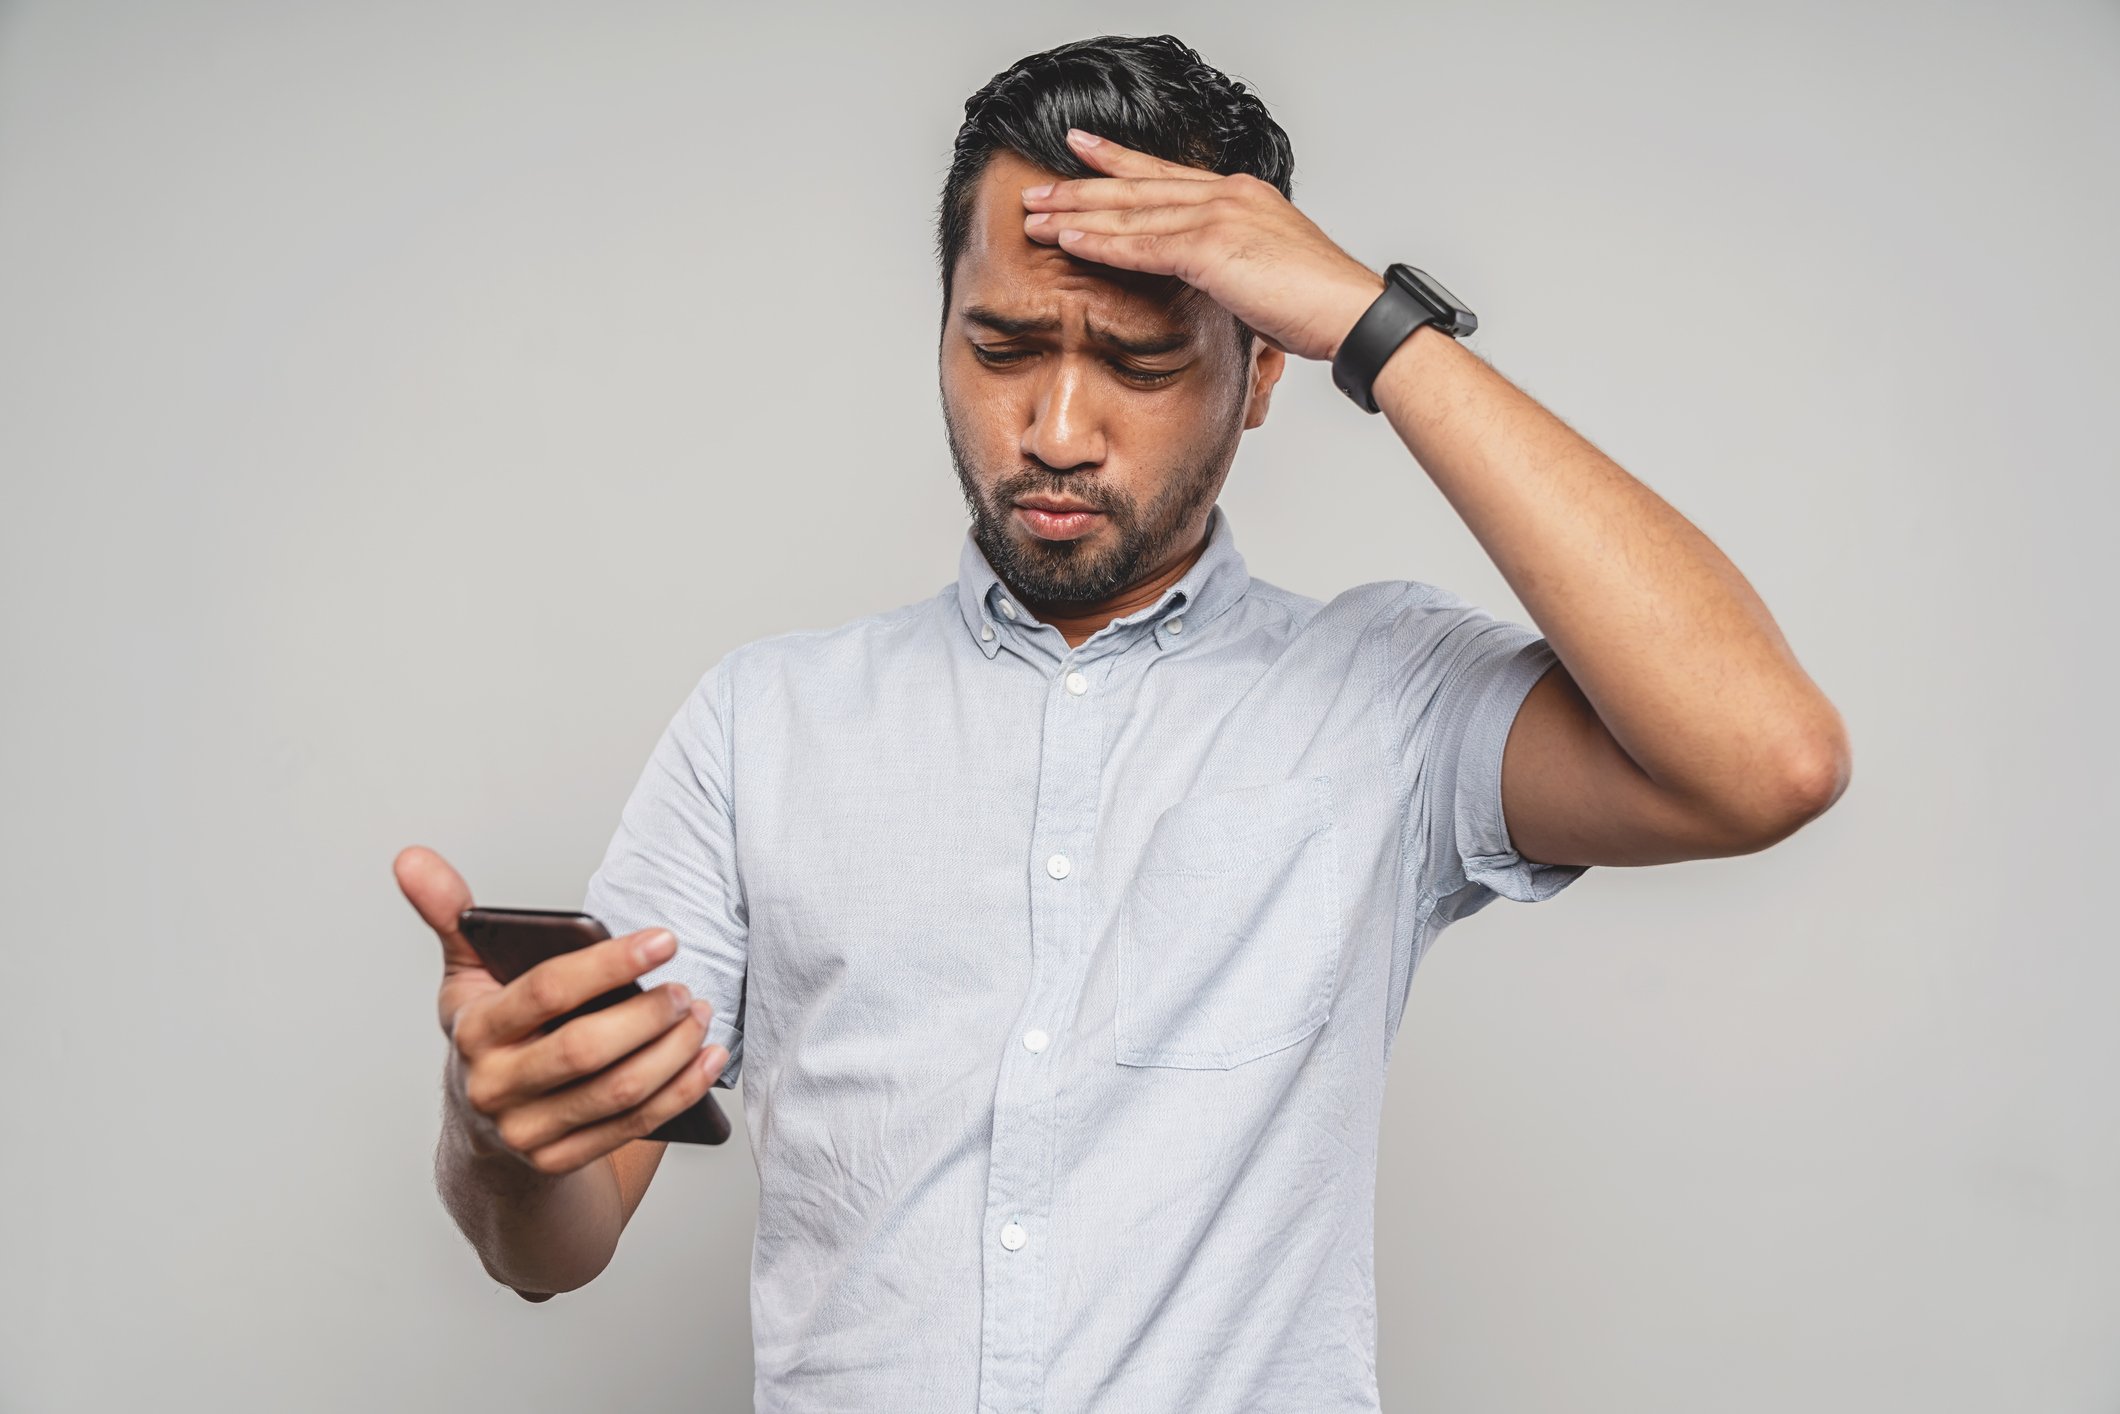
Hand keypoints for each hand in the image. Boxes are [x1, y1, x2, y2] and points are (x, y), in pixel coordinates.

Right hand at [395, 844, 729, 1175]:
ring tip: (702, 1015)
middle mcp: (493, 1087)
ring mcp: (525, 1132)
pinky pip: (631, 1128)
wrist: (482, 1129)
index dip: (609, 964)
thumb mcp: (465, 975)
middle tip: (686, 988)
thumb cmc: (490, 1032)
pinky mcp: (559, 1162)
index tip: (665, 940)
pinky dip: (679, 1092)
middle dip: (647, 1016)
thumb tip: (411, 856)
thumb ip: (449, 912)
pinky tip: (708, 1060)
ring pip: (615, 1092)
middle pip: (585, 1050)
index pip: (546, 992)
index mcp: (473, 1029)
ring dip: (672, 1053)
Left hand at [1018, 127, 1388, 364]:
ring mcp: (1220, 216)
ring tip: (1033, 217)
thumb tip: (1215, 282)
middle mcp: (1228, 195)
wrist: (1355, 313)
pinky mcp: (1213, 248)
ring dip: (1077, 215)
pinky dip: (1101, 243)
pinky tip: (1066, 243)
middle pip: (1139, 186)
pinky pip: (1143, 245)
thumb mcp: (1270, 272)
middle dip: (1081, 188)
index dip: (1120, 162)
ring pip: (1132, 212)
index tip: (1082, 151)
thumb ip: (1234, 266)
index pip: (1168, 174)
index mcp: (1243, 195)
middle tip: (1036, 188)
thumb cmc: (1323, 305)